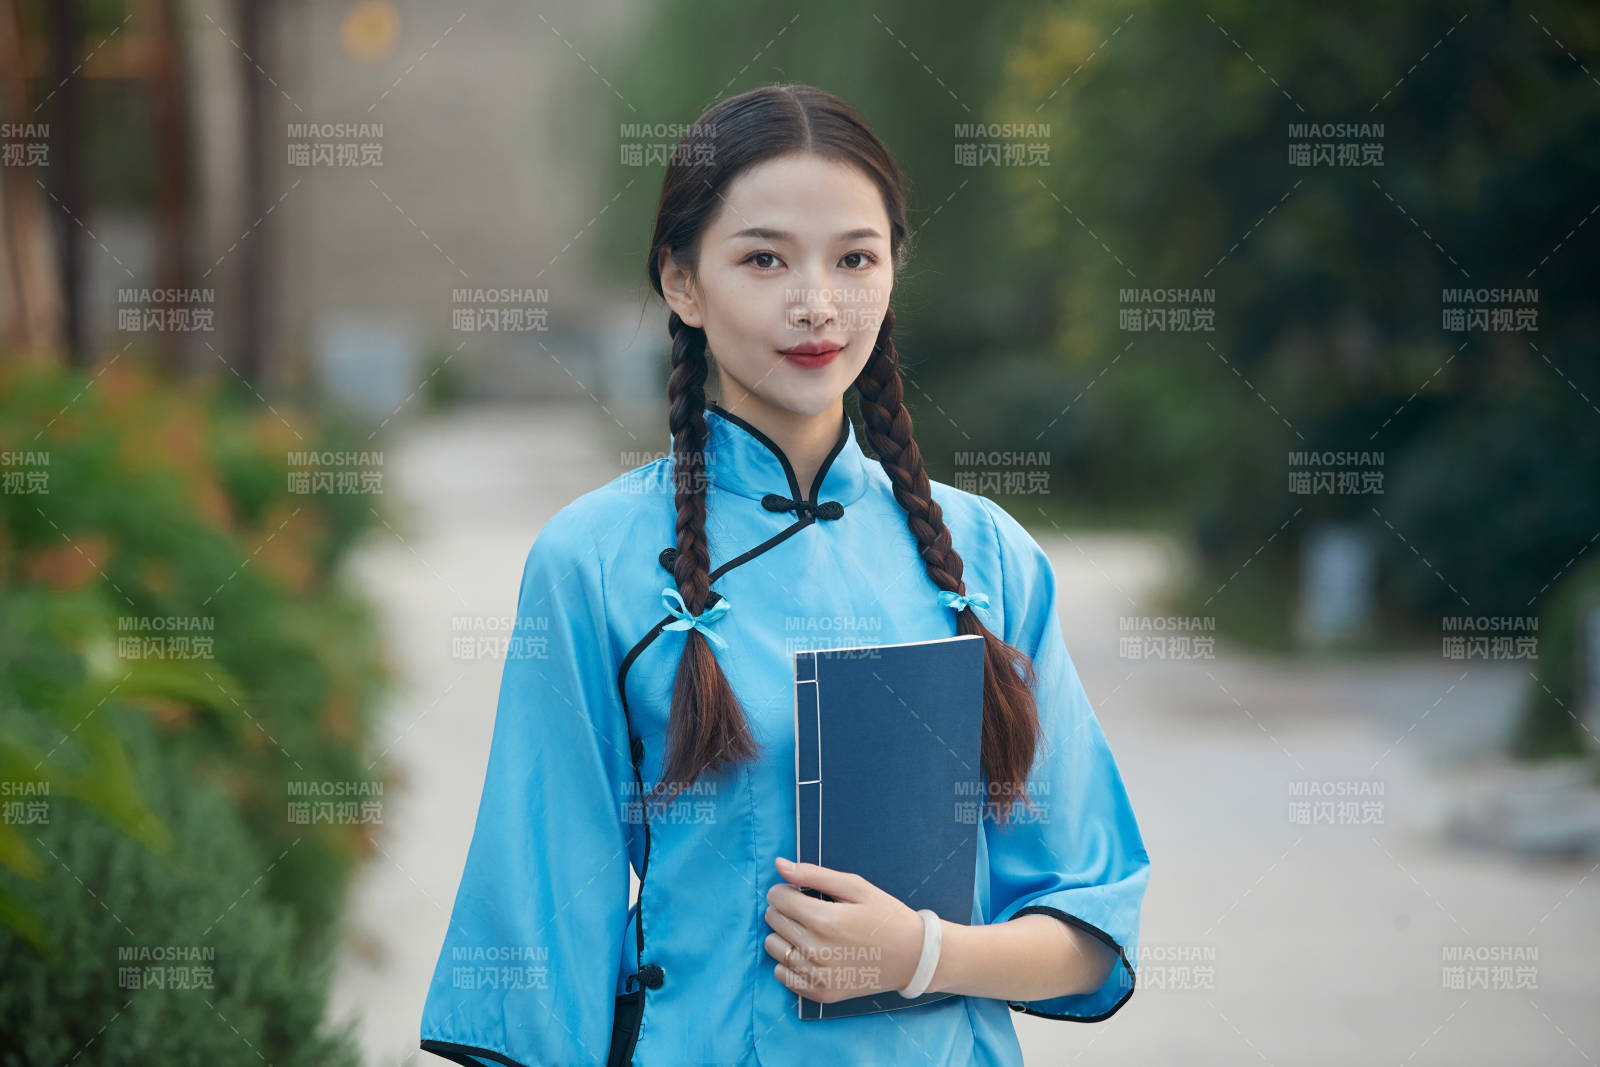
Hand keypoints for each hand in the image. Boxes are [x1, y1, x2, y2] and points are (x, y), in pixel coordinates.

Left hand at [762, 857, 926, 1002]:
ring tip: (810, 931)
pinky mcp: (820, 993)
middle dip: (785, 909)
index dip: (786, 889)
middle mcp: (815, 950)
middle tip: (810, 910)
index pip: (777, 898)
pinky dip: (790, 962)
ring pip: (773, 947)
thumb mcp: (856, 886)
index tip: (802, 892)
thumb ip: (814, 874)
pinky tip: (811, 953)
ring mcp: (817, 975)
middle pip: (773, 920)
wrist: (913, 957)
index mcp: (824, 920)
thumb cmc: (886, 916)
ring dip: (785, 935)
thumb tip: (779, 864)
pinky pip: (783, 975)